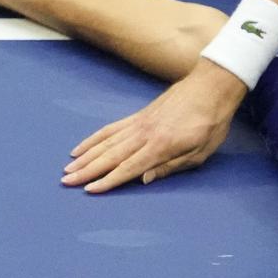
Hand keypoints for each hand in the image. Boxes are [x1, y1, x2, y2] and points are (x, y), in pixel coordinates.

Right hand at [63, 62, 245, 192]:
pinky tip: (81, 147)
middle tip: (66, 182)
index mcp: (160, 146)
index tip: (89, 191)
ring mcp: (138, 123)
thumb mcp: (200, 153)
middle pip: (110, 156)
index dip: (108, 181)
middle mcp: (144, 134)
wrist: (211, 86)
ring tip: (68, 168)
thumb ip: (170, 167)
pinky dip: (93, 138)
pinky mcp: (138, 115)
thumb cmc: (210, 123)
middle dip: (87, 171)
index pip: (128, 168)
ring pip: (105, 142)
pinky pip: (110, 129)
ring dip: (85, 156)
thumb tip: (143, 179)